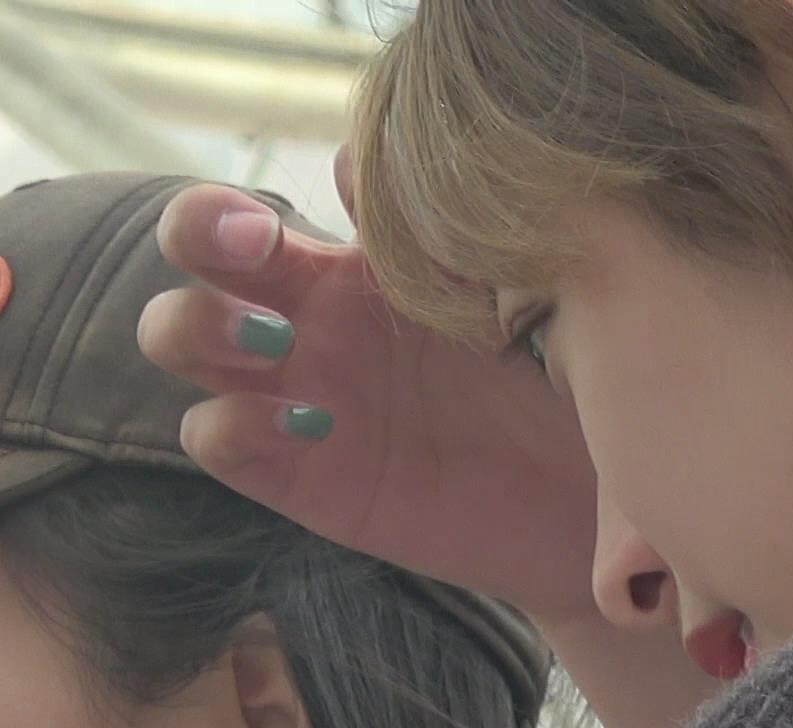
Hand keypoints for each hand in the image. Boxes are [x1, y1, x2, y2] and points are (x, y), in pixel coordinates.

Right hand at [137, 177, 726, 727]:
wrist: (607, 500)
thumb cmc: (573, 376)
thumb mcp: (514, 288)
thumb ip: (440, 235)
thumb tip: (354, 161)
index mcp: (356, 266)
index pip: (251, 213)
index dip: (228, 207)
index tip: (272, 224)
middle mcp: (314, 324)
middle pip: (194, 263)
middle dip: (196, 242)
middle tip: (257, 257)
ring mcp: (301, 399)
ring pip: (185, 342)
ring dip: (198, 329)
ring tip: (273, 346)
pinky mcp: (310, 481)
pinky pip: (222, 444)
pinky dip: (229, 429)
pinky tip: (297, 426)